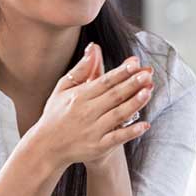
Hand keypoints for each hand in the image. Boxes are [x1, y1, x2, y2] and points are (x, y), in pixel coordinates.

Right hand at [28, 43, 152, 168]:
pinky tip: (145, 125)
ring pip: (118, 115)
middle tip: (148, 74)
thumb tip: (93, 47)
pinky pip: (117, 138)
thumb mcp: (63, 88)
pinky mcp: (98, 147)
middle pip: (114, 96)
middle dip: (132, 84)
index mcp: (79, 96)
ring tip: (148, 91)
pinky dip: (131, 132)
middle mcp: (87, 112)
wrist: (47, 147)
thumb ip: (81, 69)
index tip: (136, 63)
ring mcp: (93, 130)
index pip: (104, 81)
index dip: (121, 72)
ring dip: (134, 103)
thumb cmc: (56, 114)